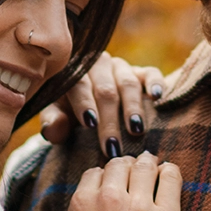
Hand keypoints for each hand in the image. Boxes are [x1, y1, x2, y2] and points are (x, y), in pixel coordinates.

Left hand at [40, 53, 165, 158]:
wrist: (91, 101)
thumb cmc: (69, 110)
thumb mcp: (57, 115)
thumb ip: (53, 121)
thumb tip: (55, 129)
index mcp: (73, 71)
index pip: (78, 84)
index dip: (84, 103)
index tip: (90, 124)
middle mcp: (98, 64)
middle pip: (105, 90)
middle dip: (109, 120)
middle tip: (112, 146)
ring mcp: (121, 67)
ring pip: (128, 84)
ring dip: (132, 108)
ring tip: (135, 130)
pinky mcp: (142, 72)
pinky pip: (151, 73)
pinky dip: (155, 84)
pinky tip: (157, 97)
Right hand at [66, 151, 182, 210]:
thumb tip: (93, 201)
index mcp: (81, 206)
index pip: (95, 172)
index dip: (107, 177)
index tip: (117, 183)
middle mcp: (108, 201)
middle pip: (120, 164)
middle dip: (129, 168)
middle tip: (138, 175)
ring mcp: (138, 207)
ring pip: (145, 164)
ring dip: (150, 166)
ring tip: (155, 172)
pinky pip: (171, 177)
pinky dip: (170, 172)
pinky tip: (169, 177)